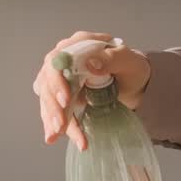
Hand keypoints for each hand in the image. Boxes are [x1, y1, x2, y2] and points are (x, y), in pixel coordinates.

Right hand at [32, 31, 151, 150]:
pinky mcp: (62, 94)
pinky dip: (53, 124)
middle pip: (48, 81)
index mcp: (78, 44)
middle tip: (60, 125)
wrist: (132, 82)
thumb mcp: (128, 60)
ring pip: (48, 97)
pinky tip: (52, 137)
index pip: (58, 59)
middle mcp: (65, 59)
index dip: (57, 80)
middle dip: (53, 105)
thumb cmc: (130, 67)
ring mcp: (62, 77)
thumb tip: (92, 63)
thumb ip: (112, 58)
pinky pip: (54, 109)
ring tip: (57, 134)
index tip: (65, 99)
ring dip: (51, 117)